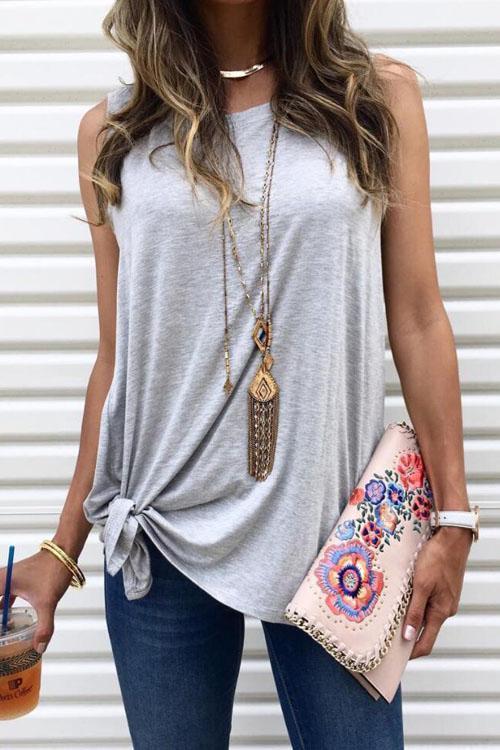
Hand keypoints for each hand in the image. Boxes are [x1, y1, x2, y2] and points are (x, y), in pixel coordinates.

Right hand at [0, 549, 73, 654]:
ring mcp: (7, 580)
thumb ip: (43, 627)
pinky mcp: (15, 581)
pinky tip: (6, 620)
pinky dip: (2, 607)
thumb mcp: (47, 602)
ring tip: (4, 630)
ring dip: (0, 612)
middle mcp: (0, 579)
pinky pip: (2, 596)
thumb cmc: (53, 571)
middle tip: (3, 636)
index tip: (1, 632)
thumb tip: (39, 648)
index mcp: (0, 582)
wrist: (64, 552)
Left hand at [402, 526, 472, 658]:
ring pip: (425, 615)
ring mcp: (445, 598)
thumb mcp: (421, 585)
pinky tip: (404, 598)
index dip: (411, 652)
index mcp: (441, 612)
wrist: (452, 537)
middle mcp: (445, 608)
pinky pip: (428, 602)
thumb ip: (415, 611)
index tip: (395, 657)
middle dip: (407, 635)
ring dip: (410, 617)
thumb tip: (408, 637)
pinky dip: (416, 604)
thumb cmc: (436, 559)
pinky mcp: (443, 588)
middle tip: (387, 636)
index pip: (425, 643)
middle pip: (424, 630)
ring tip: (391, 615)